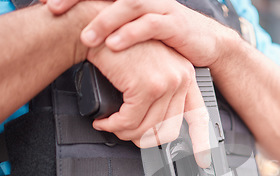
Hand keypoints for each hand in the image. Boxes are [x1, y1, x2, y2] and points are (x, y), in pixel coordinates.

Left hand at [45, 0, 234, 67]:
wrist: (208, 44)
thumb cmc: (169, 40)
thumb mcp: (139, 33)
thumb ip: (117, 30)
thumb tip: (85, 38)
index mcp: (133, 0)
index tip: (49, 2)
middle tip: (56, 10)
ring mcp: (161, 8)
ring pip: (129, 4)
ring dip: (104, 20)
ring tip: (87, 38)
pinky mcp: (175, 24)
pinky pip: (151, 25)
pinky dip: (131, 34)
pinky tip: (115, 45)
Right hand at [88, 41, 210, 167]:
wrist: (97, 26)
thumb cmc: (120, 50)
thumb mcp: (149, 72)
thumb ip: (160, 98)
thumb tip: (155, 131)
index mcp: (186, 76)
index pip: (199, 115)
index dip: (201, 142)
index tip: (202, 161)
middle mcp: (181, 79)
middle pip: (168, 130)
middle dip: (142, 138)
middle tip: (125, 133)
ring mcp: (166, 82)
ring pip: (146, 129)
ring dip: (123, 132)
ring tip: (110, 124)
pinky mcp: (146, 86)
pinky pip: (129, 121)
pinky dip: (113, 125)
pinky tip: (104, 120)